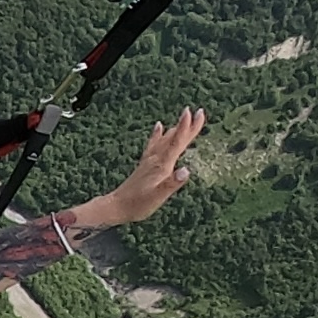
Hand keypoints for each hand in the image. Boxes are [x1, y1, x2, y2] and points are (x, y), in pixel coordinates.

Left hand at [79, 109, 205, 225]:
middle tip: (199, 111)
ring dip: (177, 127)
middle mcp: (156, 159)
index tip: (196, 113)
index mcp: (162, 166)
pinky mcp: (145, 164)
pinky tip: (159, 126)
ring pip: (166, 139)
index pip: (178, 143)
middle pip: (175, 138)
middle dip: (188, 125)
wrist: (117, 206)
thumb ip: (172, 183)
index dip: (188, 128)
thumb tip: (186, 170)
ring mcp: (149, 160)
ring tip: (186, 116)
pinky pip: (153, 144)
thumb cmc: (138, 204)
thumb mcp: (158, 197)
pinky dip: (158, 134)